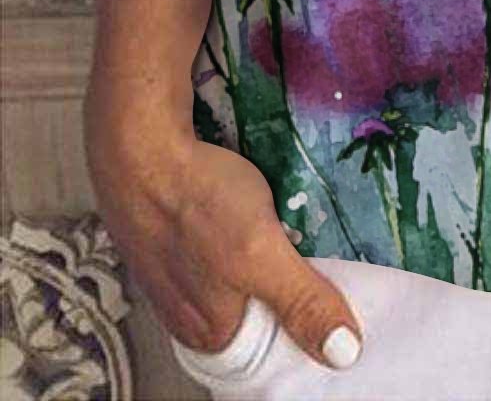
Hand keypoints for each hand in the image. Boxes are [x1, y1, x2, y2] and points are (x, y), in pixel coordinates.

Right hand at [84, 91, 363, 369]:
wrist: (139, 146)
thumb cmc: (196, 202)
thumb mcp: (259, 255)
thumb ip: (300, 302)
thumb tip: (343, 353)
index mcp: (211, 333)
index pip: (274, 346)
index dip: (309, 321)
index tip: (342, 295)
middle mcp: (187, 313)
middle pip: (256, 310)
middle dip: (287, 285)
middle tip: (324, 254)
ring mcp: (175, 273)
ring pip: (235, 275)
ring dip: (263, 254)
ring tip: (294, 227)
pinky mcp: (170, 235)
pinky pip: (215, 243)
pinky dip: (237, 230)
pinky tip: (252, 207)